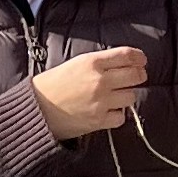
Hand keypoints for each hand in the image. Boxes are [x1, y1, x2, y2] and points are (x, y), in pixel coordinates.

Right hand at [31, 44, 147, 139]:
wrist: (36, 108)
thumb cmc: (52, 84)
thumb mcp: (75, 64)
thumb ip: (99, 63)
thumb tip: (124, 64)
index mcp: (92, 62)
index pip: (127, 55)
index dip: (139, 57)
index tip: (141, 60)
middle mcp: (100, 80)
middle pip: (135, 75)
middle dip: (138, 75)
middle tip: (136, 77)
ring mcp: (101, 101)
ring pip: (131, 96)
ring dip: (125, 96)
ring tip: (114, 96)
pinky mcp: (99, 120)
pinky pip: (121, 116)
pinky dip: (116, 114)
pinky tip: (107, 111)